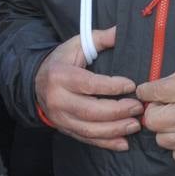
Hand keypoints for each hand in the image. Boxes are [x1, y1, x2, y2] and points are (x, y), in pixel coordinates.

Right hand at [34, 26, 142, 151]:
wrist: (36, 81)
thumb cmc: (62, 61)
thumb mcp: (77, 44)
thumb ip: (100, 38)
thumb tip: (122, 31)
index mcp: (60, 76)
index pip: (89, 84)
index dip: (111, 87)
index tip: (131, 85)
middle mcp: (58, 99)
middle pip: (90, 110)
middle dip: (117, 111)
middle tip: (138, 108)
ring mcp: (60, 117)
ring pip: (89, 129)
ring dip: (115, 130)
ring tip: (135, 125)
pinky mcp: (65, 129)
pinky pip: (86, 139)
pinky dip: (106, 143)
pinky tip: (123, 143)